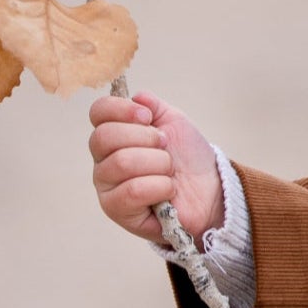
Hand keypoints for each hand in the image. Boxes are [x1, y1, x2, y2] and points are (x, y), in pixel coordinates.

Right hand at [87, 88, 223, 244]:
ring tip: (170, 170)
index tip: (149, 118)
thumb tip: (137, 97)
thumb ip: (154, 107)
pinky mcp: (117, 210)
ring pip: (122, 163)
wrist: (209, 190)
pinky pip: (132, 191)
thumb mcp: (174, 123)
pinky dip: (159, 186)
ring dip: (158, 163)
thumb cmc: (187, 158)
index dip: (122, 109)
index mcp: (113, 135)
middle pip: (104, 137)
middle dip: (146, 138)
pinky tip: (168, 189)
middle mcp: (103, 159)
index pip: (98, 112)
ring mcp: (107, 186)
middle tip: (166, 147)